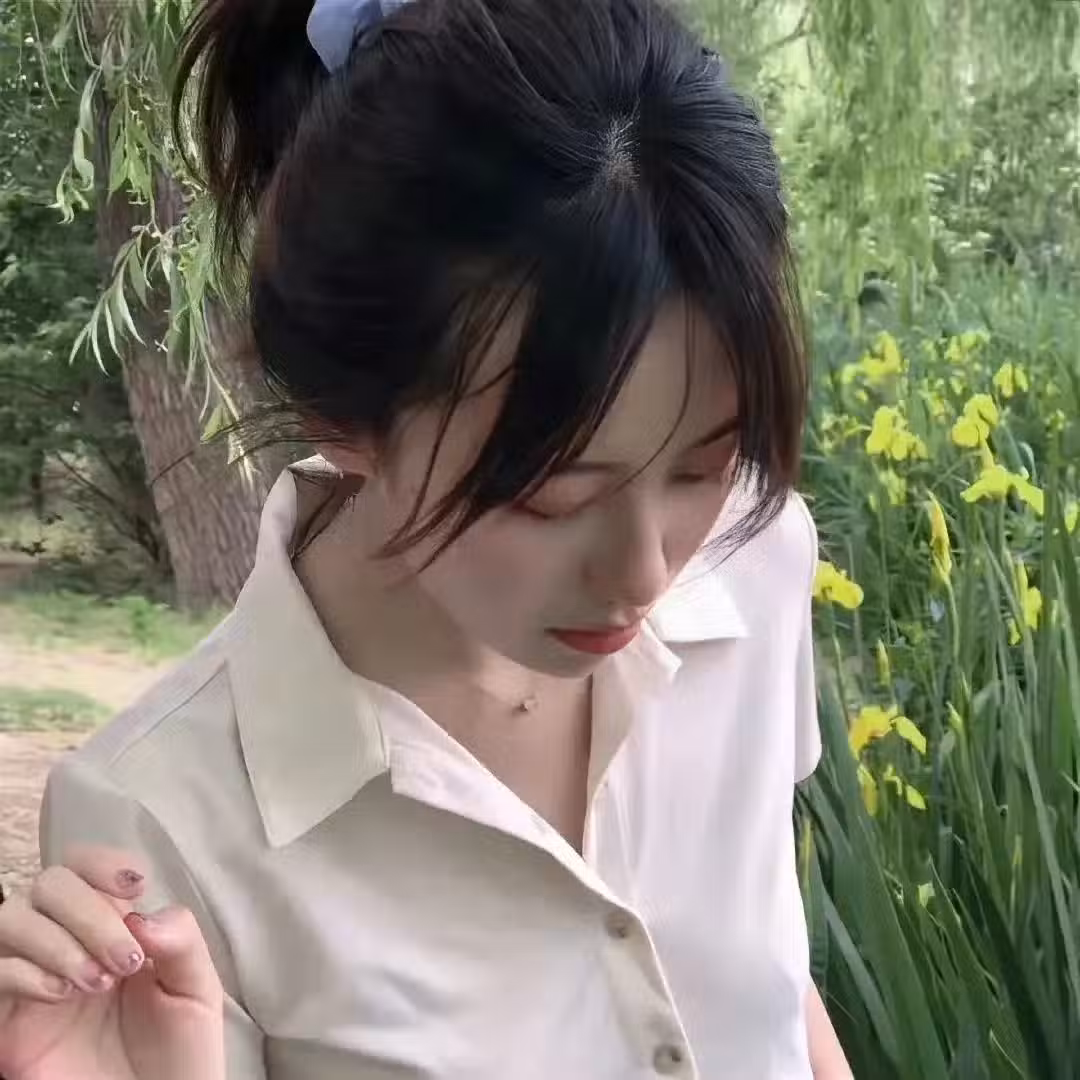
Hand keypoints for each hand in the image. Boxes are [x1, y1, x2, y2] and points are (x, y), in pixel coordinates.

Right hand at [0, 846, 224, 1079]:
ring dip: (57, 939)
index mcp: (115, 926)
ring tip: (96, 982)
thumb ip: (181, 942)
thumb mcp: (197, 990)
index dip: (102, 863)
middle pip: (51, 883)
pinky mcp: (10, 1020)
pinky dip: (26, 972)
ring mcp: (36, 979)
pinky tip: (62, 994)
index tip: (134, 886)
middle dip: (89, 911)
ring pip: (12, 917)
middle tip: (125, 961)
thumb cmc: (179, 1052)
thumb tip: (144, 912)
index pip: (87, 867)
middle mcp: (70, 943)